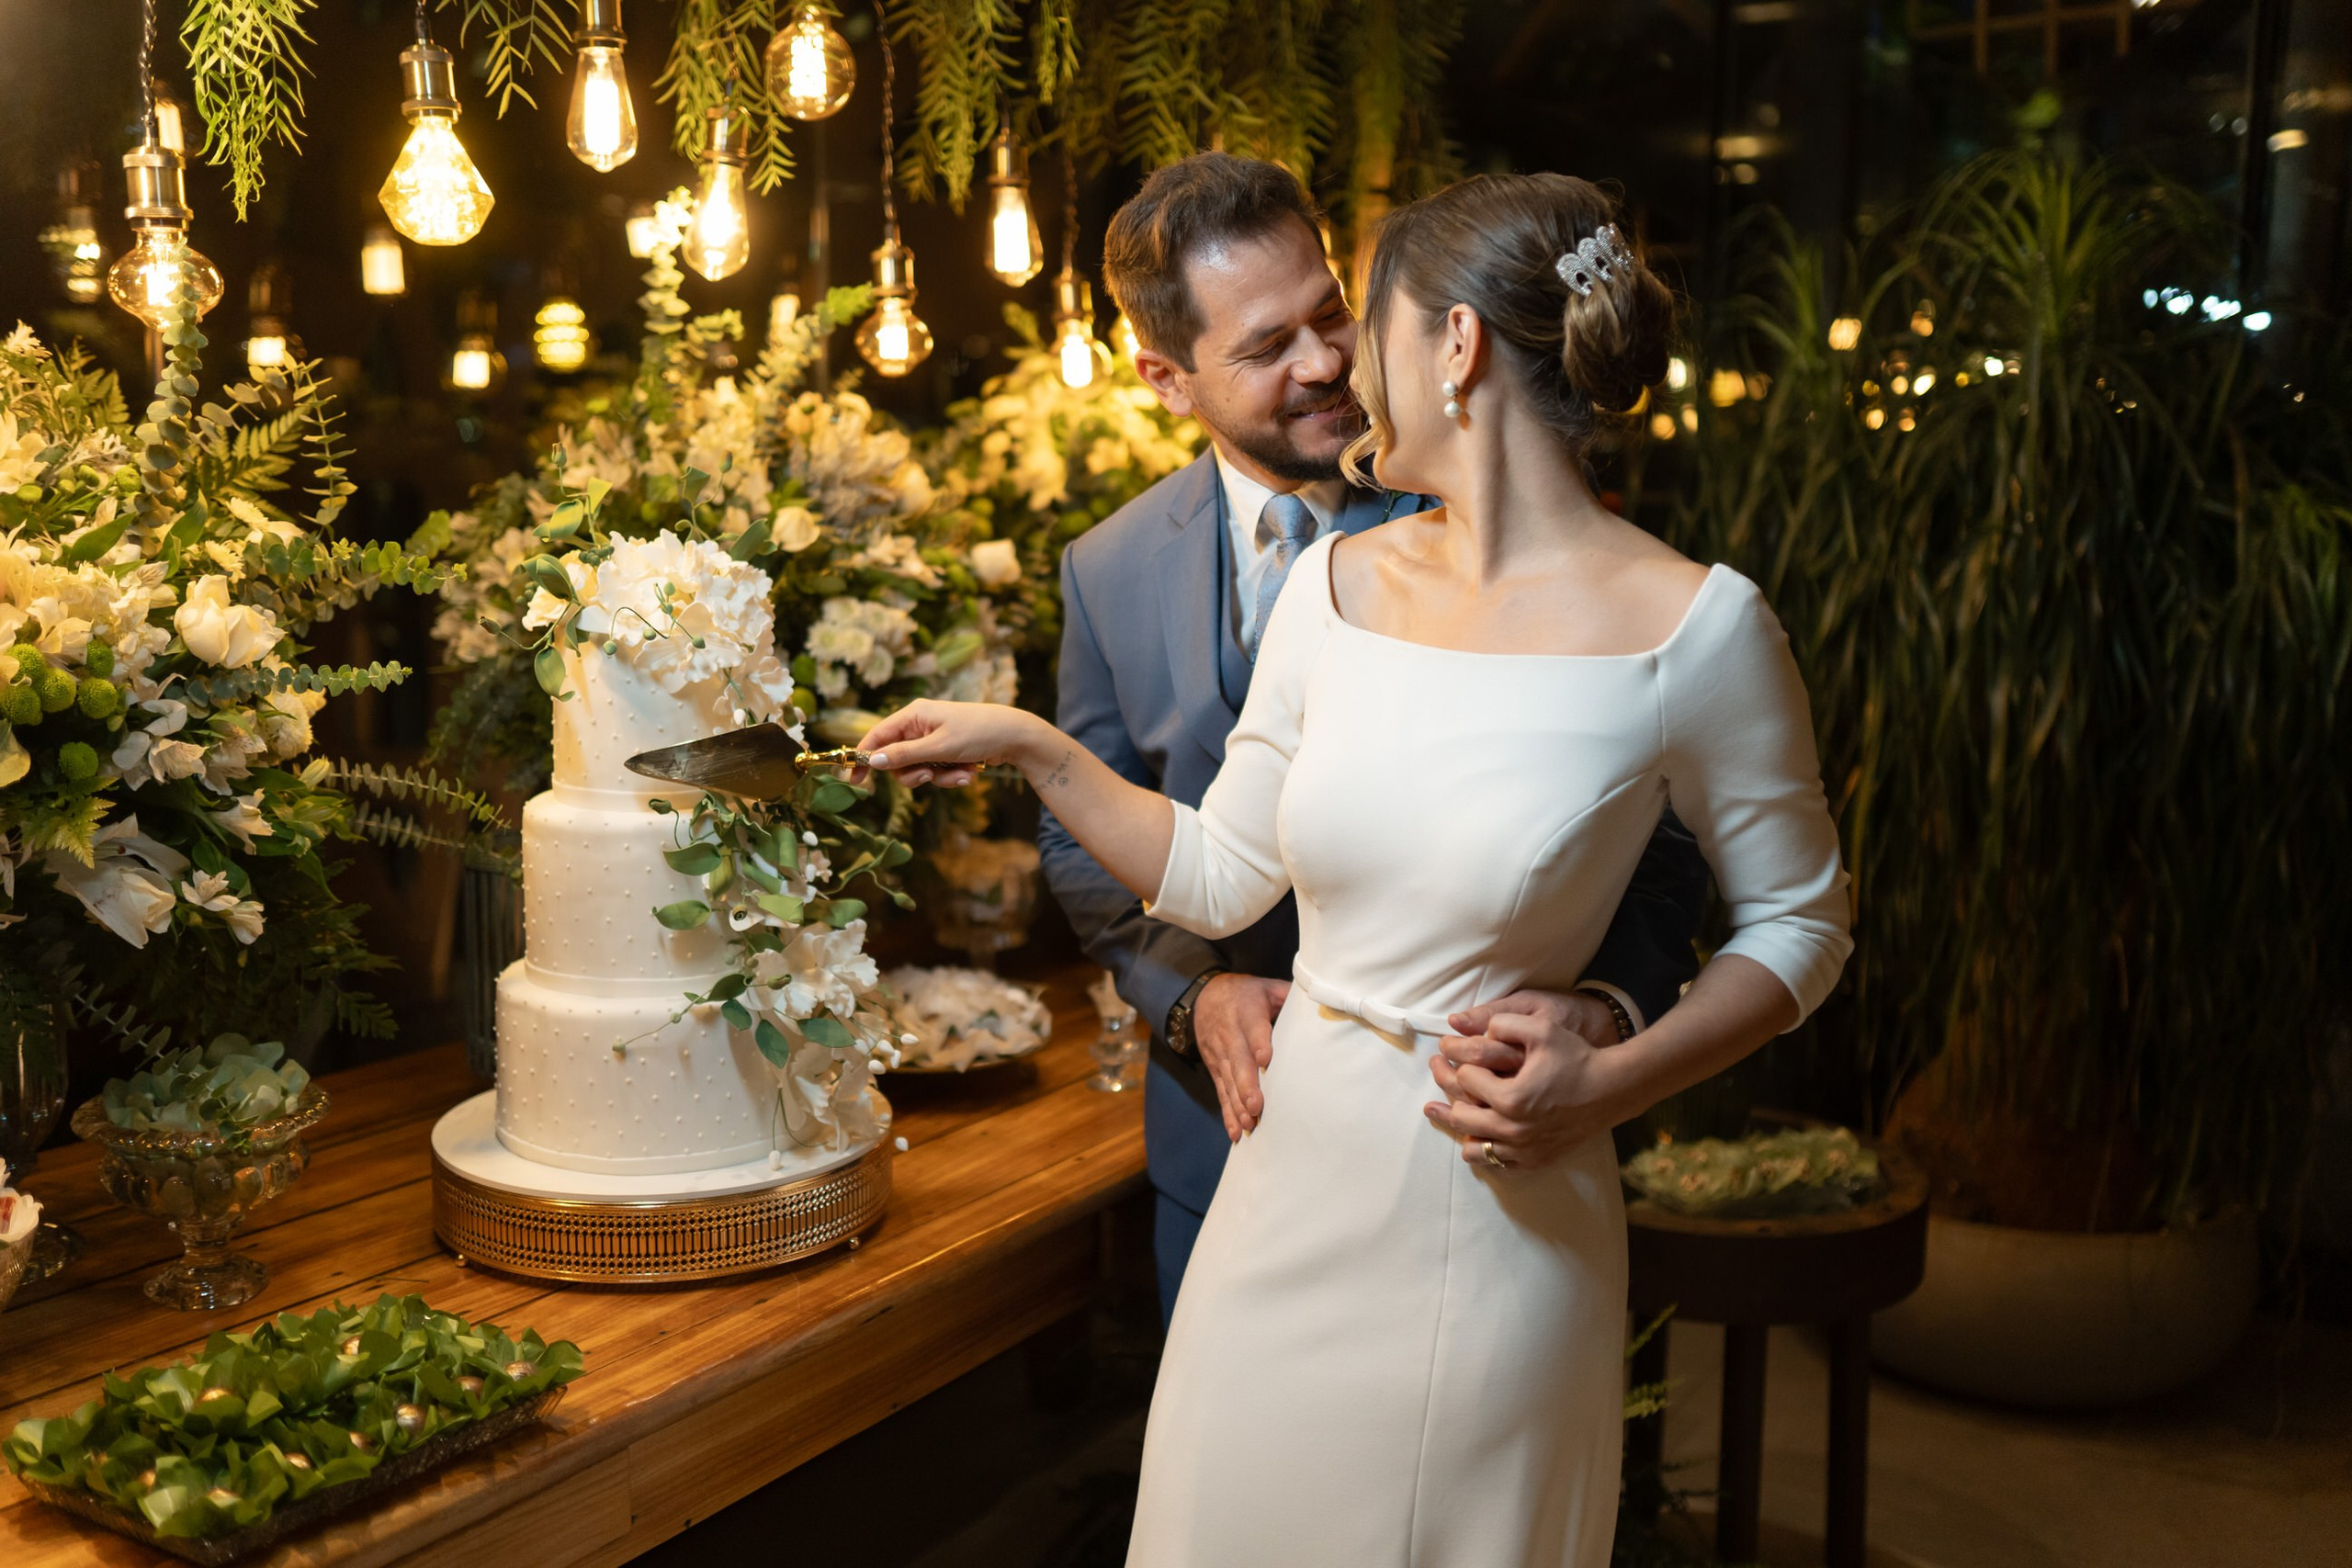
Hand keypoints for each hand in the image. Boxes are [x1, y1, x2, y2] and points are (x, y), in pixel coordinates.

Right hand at [857, 700, 1051, 787]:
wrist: (1016, 736)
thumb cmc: (978, 733)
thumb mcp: (939, 747)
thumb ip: (905, 755)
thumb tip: (874, 761)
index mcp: (912, 715)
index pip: (876, 736)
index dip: (864, 757)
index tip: (854, 781)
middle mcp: (919, 725)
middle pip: (896, 760)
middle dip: (915, 774)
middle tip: (930, 777)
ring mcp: (933, 738)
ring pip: (918, 769)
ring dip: (939, 778)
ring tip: (962, 773)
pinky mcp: (946, 750)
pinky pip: (936, 771)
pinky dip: (951, 776)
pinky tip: (970, 772)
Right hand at [1193, 973, 1289, 1141]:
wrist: (1205, 996)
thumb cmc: (1246, 994)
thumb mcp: (1267, 987)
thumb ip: (1290, 995)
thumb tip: (1325, 1003)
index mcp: (1246, 1010)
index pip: (1252, 1026)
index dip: (1258, 1042)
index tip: (1265, 1059)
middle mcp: (1230, 1034)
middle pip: (1237, 1060)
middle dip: (1246, 1085)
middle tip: (1256, 1106)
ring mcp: (1220, 1054)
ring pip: (1228, 1080)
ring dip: (1237, 1103)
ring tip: (1249, 1123)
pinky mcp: (1216, 1069)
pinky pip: (1221, 1092)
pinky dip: (1228, 1112)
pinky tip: (1236, 1131)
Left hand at [1425, 989, 1628, 1169]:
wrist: (1611, 1089)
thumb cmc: (1576, 1057)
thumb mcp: (1541, 1028)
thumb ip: (1504, 1022)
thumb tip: (1475, 1028)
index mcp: (1511, 1098)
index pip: (1466, 1081)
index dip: (1459, 1062)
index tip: (1453, 1052)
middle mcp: (1514, 1130)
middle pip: (1461, 1116)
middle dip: (1446, 1091)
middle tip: (1438, 1072)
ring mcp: (1524, 1150)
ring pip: (1473, 1147)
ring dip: (1458, 1126)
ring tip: (1441, 1110)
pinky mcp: (1534, 1160)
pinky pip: (1496, 1164)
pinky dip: (1482, 1150)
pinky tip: (1474, 1135)